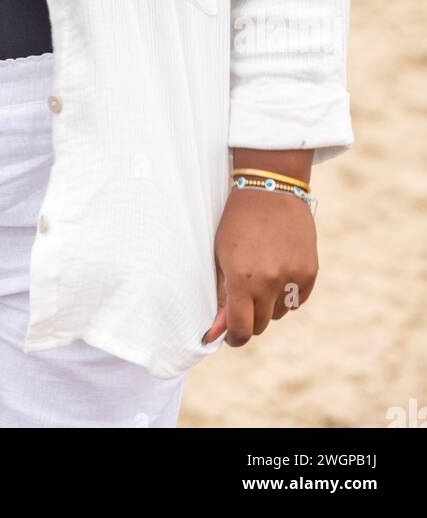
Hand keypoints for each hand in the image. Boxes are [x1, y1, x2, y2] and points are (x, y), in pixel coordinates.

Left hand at [202, 188, 317, 346]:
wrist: (270, 189)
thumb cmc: (237, 223)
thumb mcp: (222, 257)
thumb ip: (222, 295)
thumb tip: (216, 331)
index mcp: (242, 278)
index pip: (241, 329)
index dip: (234, 337)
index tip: (230, 336)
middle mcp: (270, 281)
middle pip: (261, 324)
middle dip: (250, 317)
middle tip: (244, 297)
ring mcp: (293, 276)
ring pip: (279, 313)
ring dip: (269, 304)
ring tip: (262, 273)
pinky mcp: (310, 271)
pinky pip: (297, 300)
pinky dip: (287, 293)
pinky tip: (279, 269)